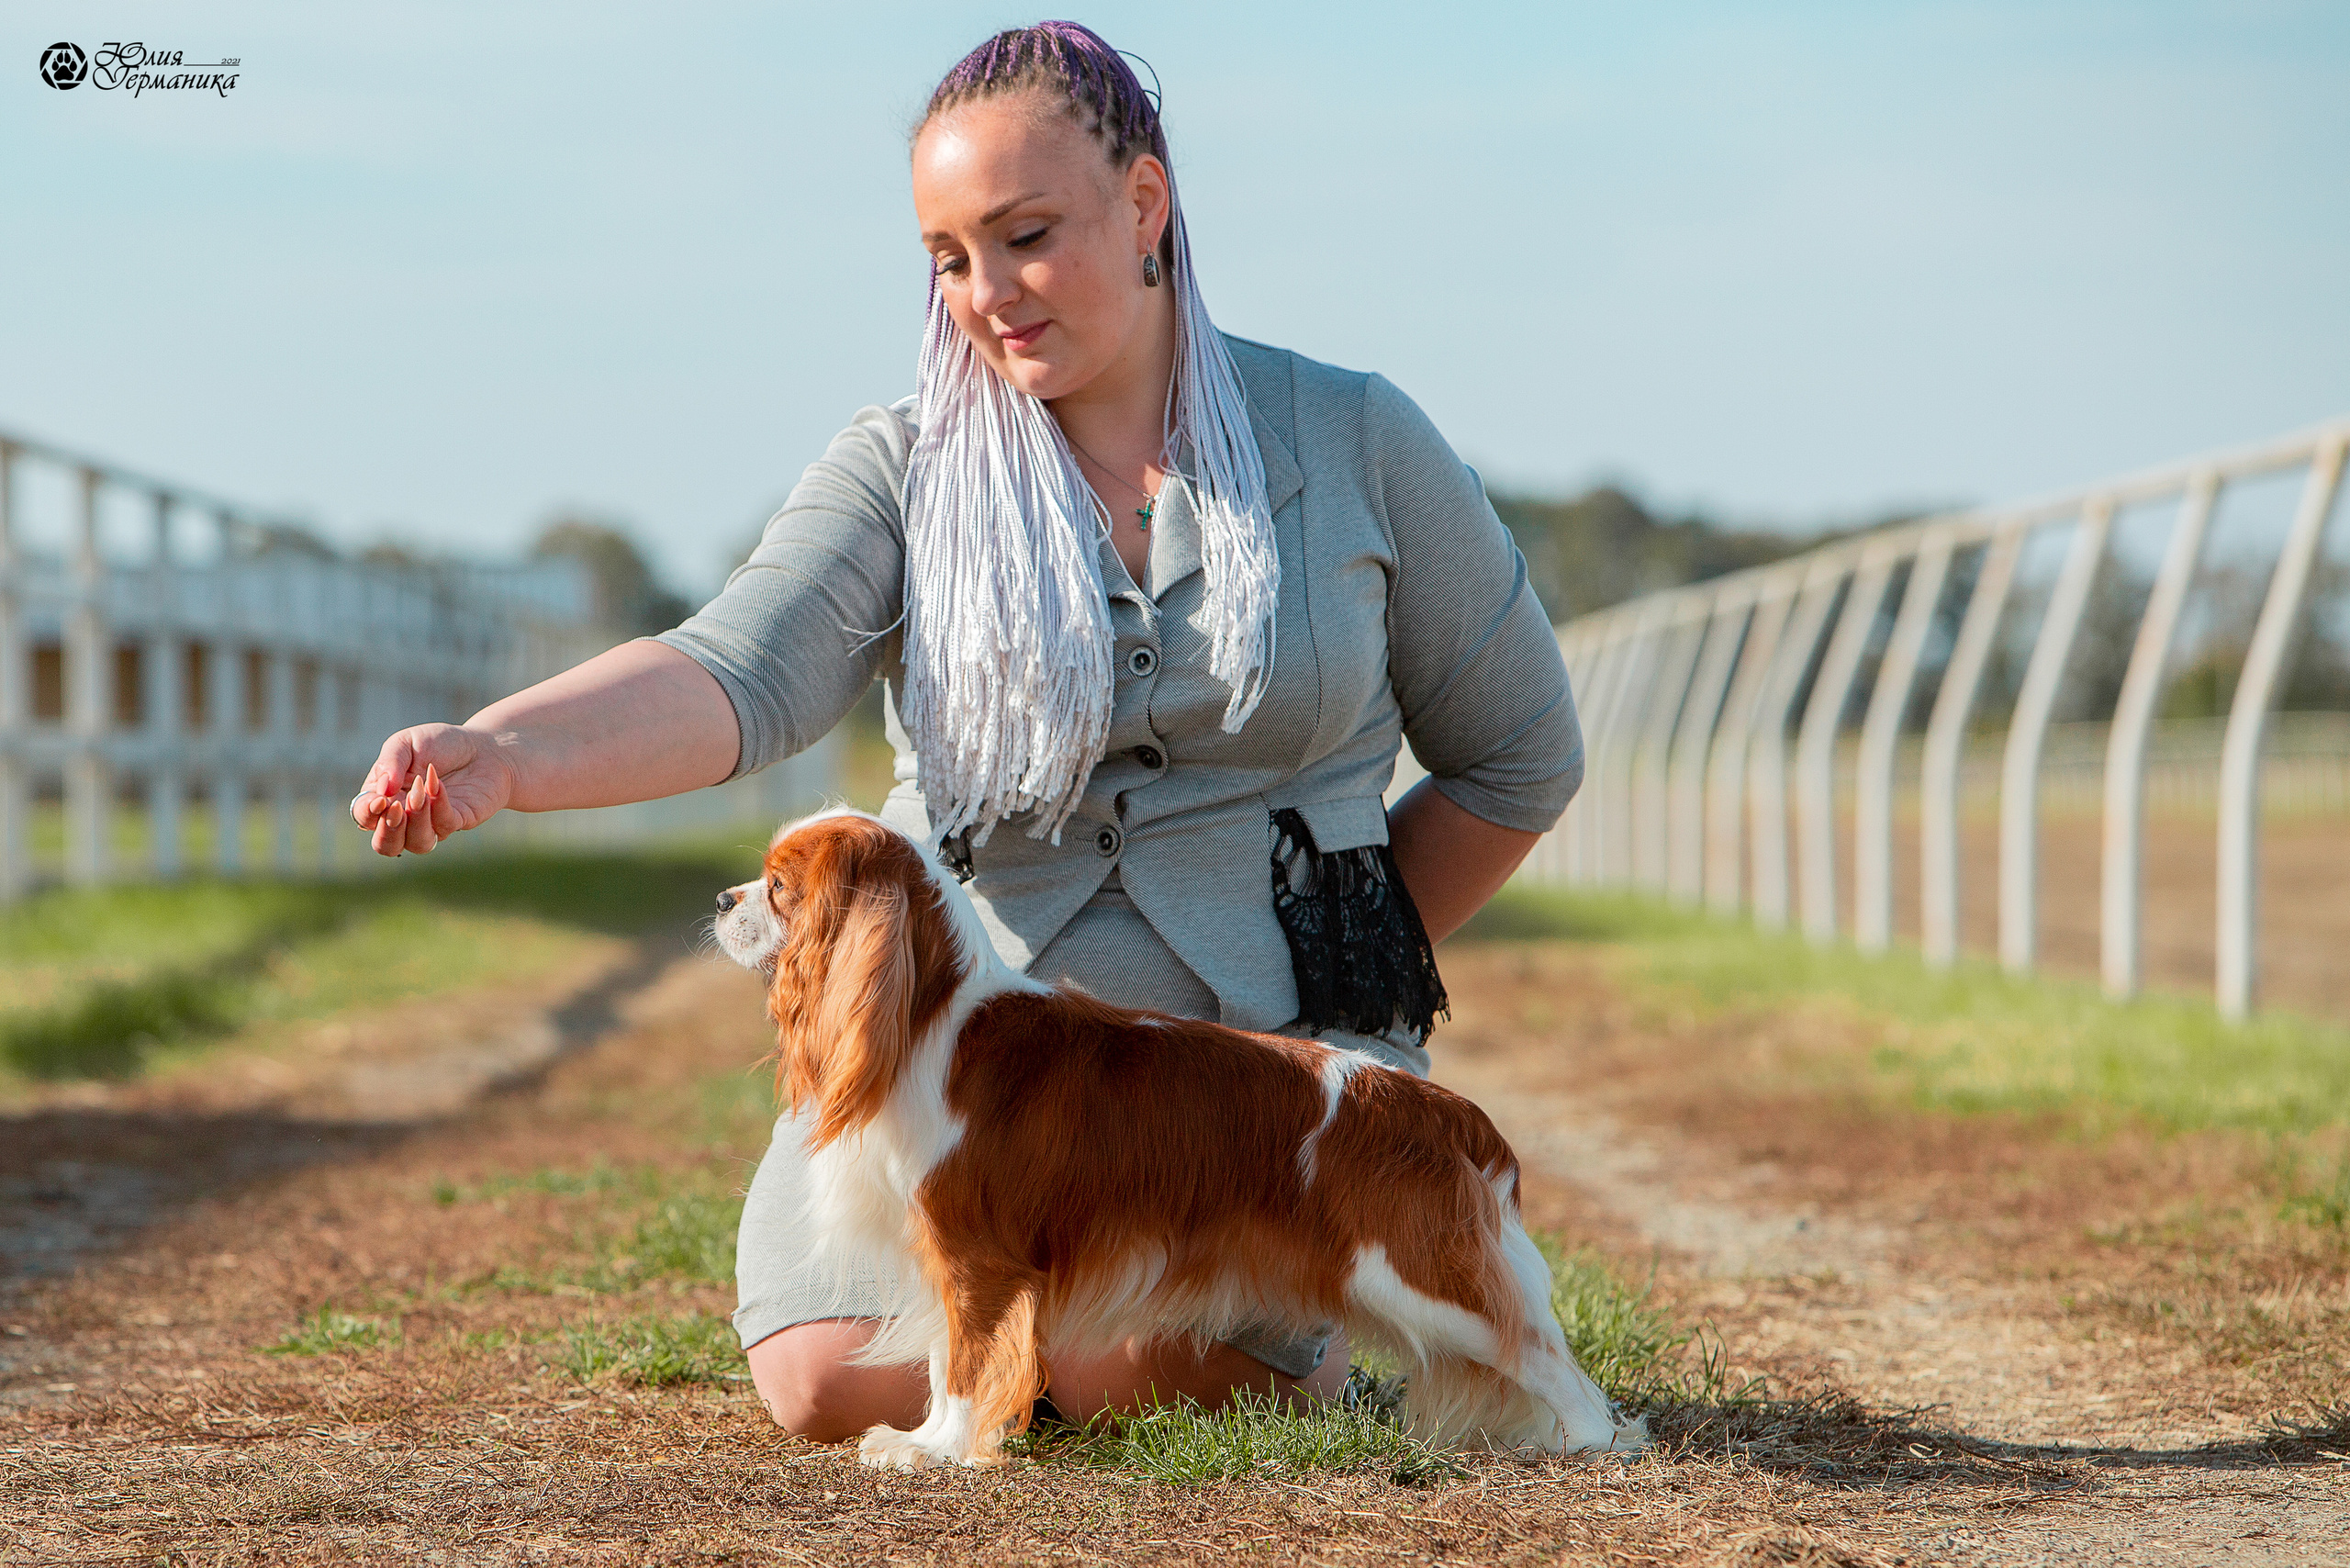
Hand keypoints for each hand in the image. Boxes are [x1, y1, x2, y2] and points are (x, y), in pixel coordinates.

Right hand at [350, 723, 517, 856]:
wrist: (484, 747)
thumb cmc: (441, 744)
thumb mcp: (408, 742)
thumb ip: (389, 761)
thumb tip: (381, 789)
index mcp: (385, 797)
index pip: (364, 817)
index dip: (367, 813)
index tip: (380, 798)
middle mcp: (405, 817)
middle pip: (385, 845)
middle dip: (388, 830)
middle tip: (396, 806)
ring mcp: (433, 823)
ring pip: (417, 844)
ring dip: (415, 821)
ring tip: (420, 792)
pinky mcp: (459, 821)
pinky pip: (444, 825)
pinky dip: (438, 804)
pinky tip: (436, 782)